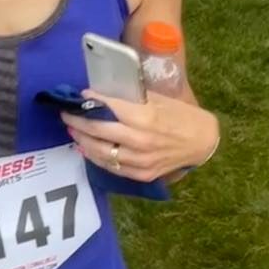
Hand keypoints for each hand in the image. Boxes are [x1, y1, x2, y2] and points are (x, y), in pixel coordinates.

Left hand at [61, 89, 219, 182]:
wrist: (202, 142)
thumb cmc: (180, 115)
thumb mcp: (158, 99)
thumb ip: (131, 99)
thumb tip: (103, 94)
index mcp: (145, 118)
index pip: (109, 108)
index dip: (91, 102)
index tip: (80, 96)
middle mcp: (140, 141)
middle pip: (98, 131)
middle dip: (78, 122)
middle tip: (66, 114)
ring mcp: (140, 161)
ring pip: (100, 152)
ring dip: (82, 140)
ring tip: (73, 131)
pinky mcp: (141, 174)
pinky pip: (111, 167)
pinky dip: (96, 157)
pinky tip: (87, 148)